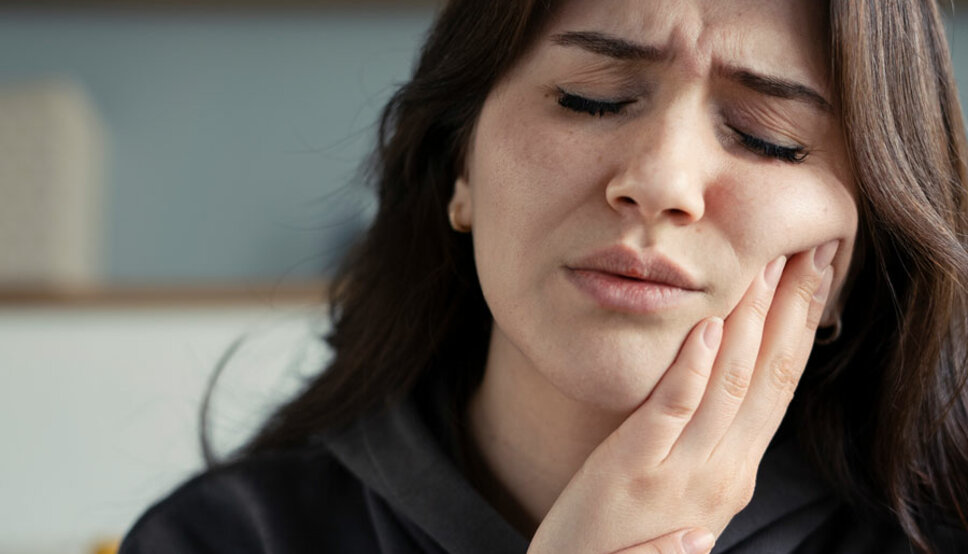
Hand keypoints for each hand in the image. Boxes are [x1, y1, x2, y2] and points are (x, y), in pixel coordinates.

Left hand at [528, 241, 837, 553]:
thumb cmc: (626, 531)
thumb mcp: (682, 482)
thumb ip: (705, 436)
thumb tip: (725, 374)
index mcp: (736, 471)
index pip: (781, 385)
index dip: (802, 325)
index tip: (817, 270)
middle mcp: (724, 473)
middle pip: (771, 377)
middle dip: (794, 310)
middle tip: (814, 247)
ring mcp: (683, 476)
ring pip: (730, 386)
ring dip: (753, 323)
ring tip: (768, 267)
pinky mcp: (636, 472)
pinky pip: (671, 411)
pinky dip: (694, 366)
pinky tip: (709, 325)